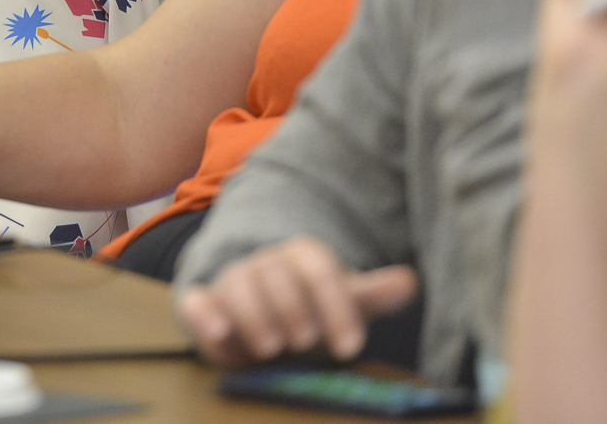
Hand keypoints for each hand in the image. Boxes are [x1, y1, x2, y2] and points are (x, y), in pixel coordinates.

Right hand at [176, 236, 418, 365]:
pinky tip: (218, 333)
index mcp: (301, 258)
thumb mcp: (345, 306)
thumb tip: (410, 281)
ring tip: (270, 348)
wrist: (264, 317)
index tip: (351, 347)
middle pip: (275, 273)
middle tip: (306, 343)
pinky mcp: (203, 305)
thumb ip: (371, 295)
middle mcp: (265, 264)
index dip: (335, 304)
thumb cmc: (311, 314)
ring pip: (237, 284)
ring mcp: (232, 282)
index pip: (316, 266)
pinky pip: (196, 300)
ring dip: (254, 315)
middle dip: (292, 308)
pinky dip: (202, 313)